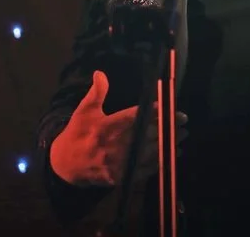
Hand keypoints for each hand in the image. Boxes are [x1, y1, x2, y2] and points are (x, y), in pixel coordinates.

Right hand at [49, 70, 188, 186]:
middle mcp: (114, 144)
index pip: (136, 117)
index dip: (154, 111)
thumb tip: (100, 72)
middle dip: (168, 127)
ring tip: (182, 136)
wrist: (64, 166)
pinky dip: (159, 162)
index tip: (168, 106)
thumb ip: (96, 92)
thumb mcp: (84, 111)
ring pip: (149, 152)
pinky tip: (170, 154)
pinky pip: (144, 170)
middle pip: (148, 134)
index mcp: (107, 126)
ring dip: (167, 144)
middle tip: (184, 121)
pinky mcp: (120, 177)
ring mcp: (118, 162)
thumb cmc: (77, 134)